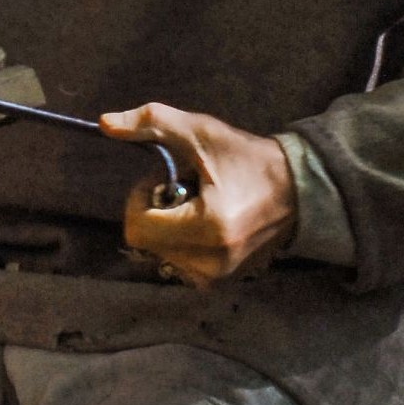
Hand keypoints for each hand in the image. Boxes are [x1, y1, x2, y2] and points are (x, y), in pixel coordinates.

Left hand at [99, 102, 297, 287]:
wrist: (300, 190)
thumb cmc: (247, 158)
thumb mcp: (200, 132)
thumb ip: (150, 123)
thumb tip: (103, 123)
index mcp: (206, 228)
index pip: (138, 228)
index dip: (140, 199)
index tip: (165, 179)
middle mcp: (212, 262)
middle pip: (147, 243)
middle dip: (155, 212)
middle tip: (185, 189)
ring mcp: (218, 277)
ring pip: (160, 255)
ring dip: (167, 229)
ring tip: (198, 206)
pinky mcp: (223, 282)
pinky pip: (179, 266)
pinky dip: (181, 244)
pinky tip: (206, 224)